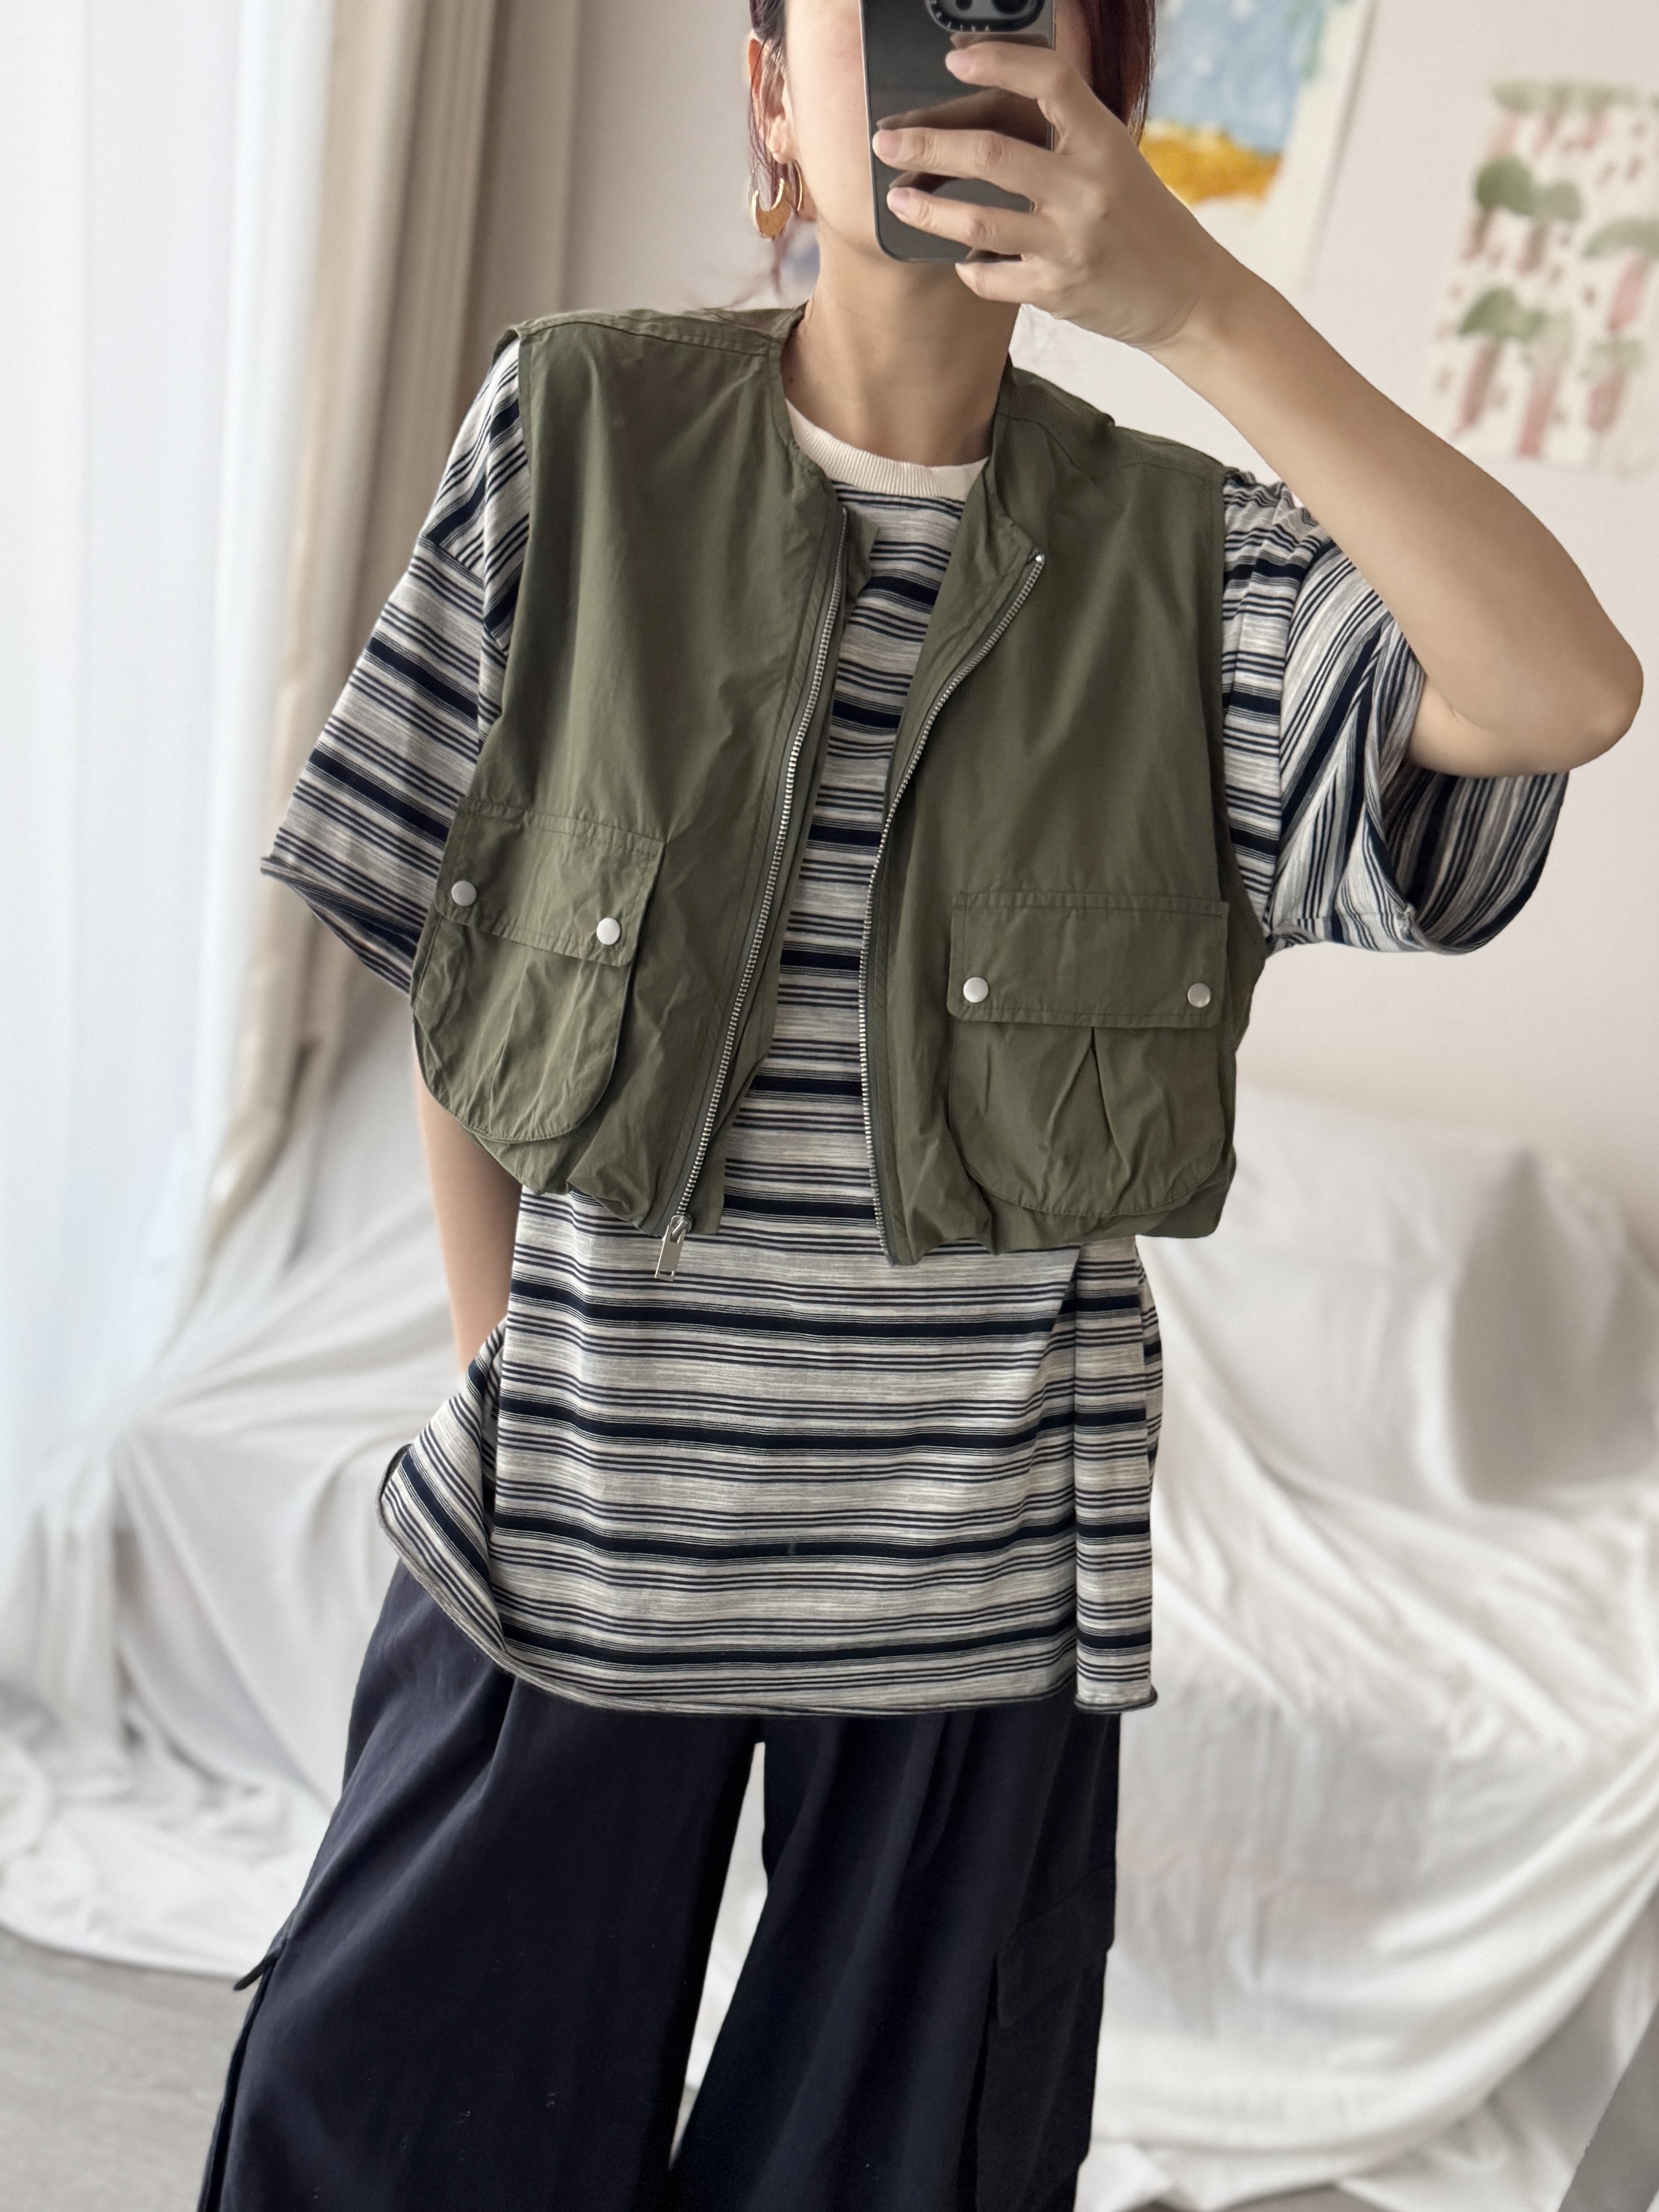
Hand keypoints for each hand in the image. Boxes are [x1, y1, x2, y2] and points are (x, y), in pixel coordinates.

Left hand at [871, 40, 1236, 356]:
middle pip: (990, 155)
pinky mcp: (1056, 292)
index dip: (998, 62)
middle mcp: (1086, 189)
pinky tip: (958, 258)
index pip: (1049, 81)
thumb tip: (994, 101)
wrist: (1186, 295)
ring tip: (896, 199)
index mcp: (1105, 143)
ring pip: (975, 222)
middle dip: (927, 145)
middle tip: (886, 140)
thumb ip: (1066, 133)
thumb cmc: (1142, 221)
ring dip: (925, 211)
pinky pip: (988, 276)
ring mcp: (1069, 243)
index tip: (953, 58)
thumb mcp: (1116, 160)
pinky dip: (966, 266)